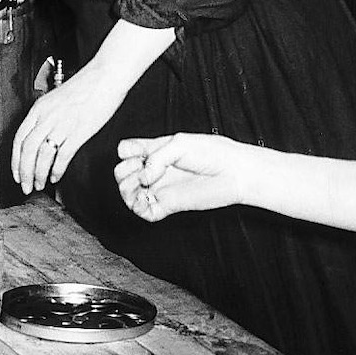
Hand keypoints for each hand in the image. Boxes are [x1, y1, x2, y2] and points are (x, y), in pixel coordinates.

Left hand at [10, 66, 125, 192]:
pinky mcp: (79, 131)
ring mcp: (62, 124)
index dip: (16, 160)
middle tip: (25, 186)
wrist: (105, 77)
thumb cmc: (85, 86)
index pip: (19, 138)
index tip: (16, 173)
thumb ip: (47, 116)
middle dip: (24, 172)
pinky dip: (57, 170)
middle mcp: (47, 116)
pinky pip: (63, 155)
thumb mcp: (57, 98)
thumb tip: (41, 136)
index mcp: (39, 108)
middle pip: (27, 150)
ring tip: (40, 184)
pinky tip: (56, 176)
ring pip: (42, 155)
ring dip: (39, 174)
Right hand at [113, 133, 251, 220]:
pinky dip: (137, 206)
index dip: (126, 153)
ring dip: (126, 189)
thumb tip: (142, 178)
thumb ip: (154, 158)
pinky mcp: (168, 206)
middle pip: (122, 173)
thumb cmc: (211, 152)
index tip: (140, 152)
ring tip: (141, 184)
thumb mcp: (177, 143)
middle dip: (123, 171)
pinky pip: (143, 212)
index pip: (126, 152)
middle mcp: (156, 170)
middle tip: (141, 169)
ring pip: (128, 193)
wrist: (234, 172)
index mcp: (155, 151)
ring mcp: (161, 188)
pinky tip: (145, 197)